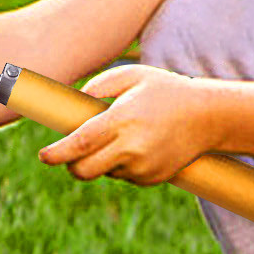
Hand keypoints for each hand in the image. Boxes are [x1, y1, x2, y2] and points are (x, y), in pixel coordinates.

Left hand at [36, 64, 221, 185]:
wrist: (210, 117)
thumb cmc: (165, 91)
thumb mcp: (132, 75)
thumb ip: (99, 85)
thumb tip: (75, 104)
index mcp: (123, 121)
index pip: (81, 143)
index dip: (58, 153)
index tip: (43, 156)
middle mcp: (132, 148)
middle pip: (84, 170)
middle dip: (70, 164)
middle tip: (67, 152)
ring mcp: (143, 167)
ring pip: (103, 172)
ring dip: (98, 160)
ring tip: (119, 136)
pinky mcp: (152, 178)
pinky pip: (122, 176)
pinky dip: (119, 164)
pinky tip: (137, 145)